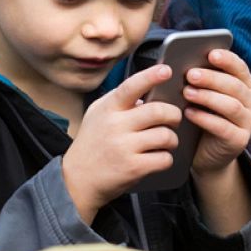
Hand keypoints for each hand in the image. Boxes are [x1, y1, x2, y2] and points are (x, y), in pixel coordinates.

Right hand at [61, 64, 182, 223]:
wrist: (77, 180)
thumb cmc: (91, 144)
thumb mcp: (97, 115)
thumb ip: (119, 102)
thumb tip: (147, 94)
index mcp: (108, 109)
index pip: (131, 87)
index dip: (150, 77)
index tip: (166, 71)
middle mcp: (116, 126)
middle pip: (158, 112)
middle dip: (173, 115)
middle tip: (173, 119)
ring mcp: (124, 147)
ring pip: (165, 136)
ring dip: (171, 139)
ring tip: (165, 142)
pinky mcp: (133, 168)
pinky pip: (163, 158)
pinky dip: (166, 158)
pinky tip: (158, 157)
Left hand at [185, 49, 250, 177]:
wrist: (208, 154)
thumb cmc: (204, 117)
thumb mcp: (205, 96)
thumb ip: (202, 80)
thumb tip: (185, 63)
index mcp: (246, 86)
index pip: (241, 68)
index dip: (227, 60)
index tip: (210, 53)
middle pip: (235, 86)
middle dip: (212, 78)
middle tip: (190, 74)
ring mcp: (248, 123)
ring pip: (231, 106)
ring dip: (208, 97)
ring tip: (186, 93)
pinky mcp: (239, 141)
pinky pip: (224, 128)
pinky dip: (205, 118)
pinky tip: (189, 113)